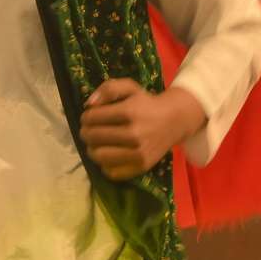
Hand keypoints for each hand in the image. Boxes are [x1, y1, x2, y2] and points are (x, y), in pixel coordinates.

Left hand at [79, 79, 206, 181]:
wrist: (175, 120)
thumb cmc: (147, 103)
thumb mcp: (129, 87)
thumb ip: (108, 89)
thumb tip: (88, 105)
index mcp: (129, 112)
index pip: (92, 118)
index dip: (85, 117)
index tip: (88, 117)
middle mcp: (134, 134)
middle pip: (93, 137)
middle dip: (85, 133)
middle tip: (88, 131)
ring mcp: (138, 153)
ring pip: (99, 156)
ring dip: (91, 149)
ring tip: (95, 144)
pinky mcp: (141, 166)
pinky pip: (112, 172)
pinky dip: (105, 164)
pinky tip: (108, 155)